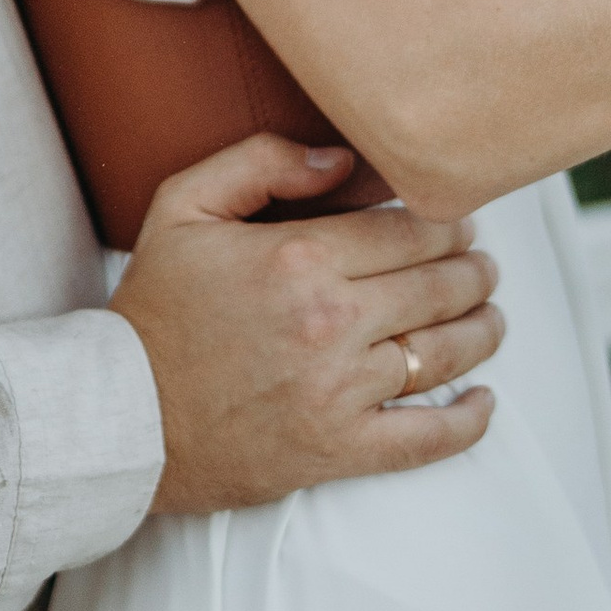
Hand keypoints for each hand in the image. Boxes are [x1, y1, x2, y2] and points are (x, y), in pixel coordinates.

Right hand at [110, 134, 502, 515]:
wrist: (119, 418)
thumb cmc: (153, 309)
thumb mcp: (184, 206)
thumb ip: (262, 161)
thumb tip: (342, 160)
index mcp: (298, 257)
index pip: (410, 232)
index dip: (447, 224)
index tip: (456, 225)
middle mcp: (329, 322)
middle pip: (438, 286)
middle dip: (474, 270)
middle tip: (483, 265)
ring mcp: (338, 391)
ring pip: (445, 352)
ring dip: (482, 329)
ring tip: (491, 316)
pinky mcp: (337, 450)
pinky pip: (425, 438)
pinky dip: (468, 421)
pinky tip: (485, 400)